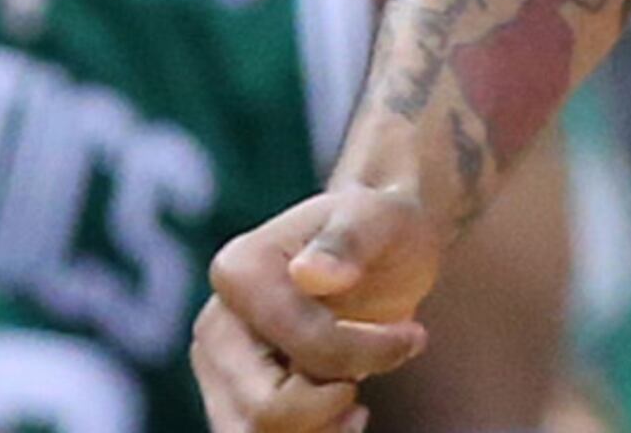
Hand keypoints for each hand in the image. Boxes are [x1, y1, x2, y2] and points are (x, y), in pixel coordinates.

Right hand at [195, 185, 442, 432]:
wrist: (378, 247)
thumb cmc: (382, 227)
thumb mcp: (381, 218)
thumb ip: (348, 241)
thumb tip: (311, 274)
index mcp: (239, 272)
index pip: (306, 344)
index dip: (368, 351)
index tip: (414, 335)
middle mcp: (215, 324)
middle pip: (265, 407)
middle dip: (336, 399)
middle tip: (386, 363)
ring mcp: (218, 365)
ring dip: (318, 428)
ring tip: (359, 402)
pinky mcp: (233, 394)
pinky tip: (346, 414)